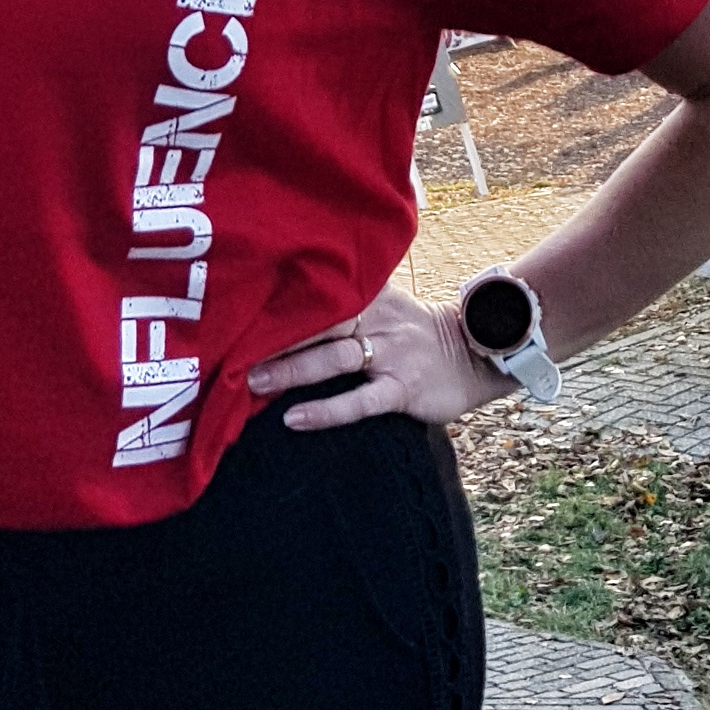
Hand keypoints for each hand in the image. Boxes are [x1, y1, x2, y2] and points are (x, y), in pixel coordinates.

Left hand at [245, 285, 507, 431]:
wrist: (479, 353)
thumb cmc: (419, 333)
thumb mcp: (386, 302)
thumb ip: (347, 298)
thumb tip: (291, 296)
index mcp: (370, 294)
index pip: (319, 290)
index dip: (279, 299)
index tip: (237, 305)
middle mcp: (377, 319)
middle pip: (317, 323)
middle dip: (273, 336)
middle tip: (230, 348)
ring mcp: (391, 355)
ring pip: (333, 358)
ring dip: (290, 370)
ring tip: (252, 382)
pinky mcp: (403, 389)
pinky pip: (360, 400)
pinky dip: (326, 410)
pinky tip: (295, 419)